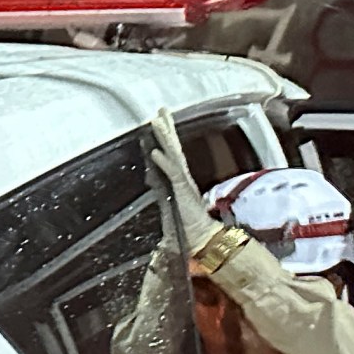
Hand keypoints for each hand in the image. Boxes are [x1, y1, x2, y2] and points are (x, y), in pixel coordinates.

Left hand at [148, 110, 221, 254]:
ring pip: (173, 155)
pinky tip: (154, 152)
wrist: (201, 242)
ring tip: (156, 120)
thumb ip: (161, 205)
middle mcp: (182, 179)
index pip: (169, 157)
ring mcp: (183, 183)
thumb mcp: (168, 215)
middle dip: (167, 129)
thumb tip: (152, 194)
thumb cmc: (187, 233)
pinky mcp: (183, 191)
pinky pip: (172, 173)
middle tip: (161, 110)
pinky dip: (163, 162)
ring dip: (164, 138)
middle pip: (173, 149)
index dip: (163, 141)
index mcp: (178, 183)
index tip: (157, 124)